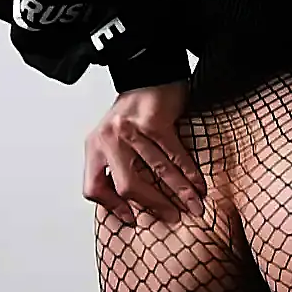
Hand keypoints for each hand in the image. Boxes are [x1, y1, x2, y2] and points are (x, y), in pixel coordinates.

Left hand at [84, 82, 207, 226]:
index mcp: (95, 146)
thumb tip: (130, 205)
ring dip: (180, 192)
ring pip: (157, 171)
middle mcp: (108, 139)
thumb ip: (116, 166)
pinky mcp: (154, 122)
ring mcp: (130, 131)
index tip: (132, 218)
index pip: (93, 188)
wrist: (148, 73)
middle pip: (126, 186)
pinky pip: (174, 155)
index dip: (112, 207)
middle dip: (153, 205)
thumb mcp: (114, 139)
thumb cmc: (134, 111)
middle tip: (172, 216)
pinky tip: (198, 184)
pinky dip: (189, 173)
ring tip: (194, 205)